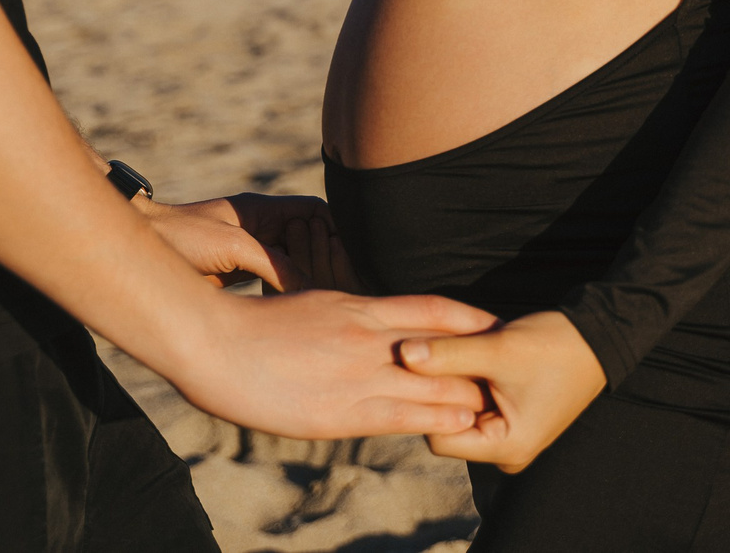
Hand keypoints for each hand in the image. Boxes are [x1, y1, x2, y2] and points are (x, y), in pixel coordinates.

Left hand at [143, 193, 359, 291]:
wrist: (142, 246)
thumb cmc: (182, 236)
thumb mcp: (234, 247)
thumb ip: (274, 263)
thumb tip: (309, 288)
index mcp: (264, 211)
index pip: (316, 213)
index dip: (338, 230)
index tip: (355, 254)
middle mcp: (262, 229)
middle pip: (311, 238)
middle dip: (329, 258)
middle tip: (346, 283)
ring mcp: (251, 250)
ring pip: (294, 262)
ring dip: (310, 278)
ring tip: (328, 299)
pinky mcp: (238, 272)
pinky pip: (275, 279)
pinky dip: (289, 292)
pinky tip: (298, 309)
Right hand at [171, 289, 499, 439]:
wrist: (215, 345)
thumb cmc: (255, 326)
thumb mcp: (312, 304)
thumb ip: (346, 316)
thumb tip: (369, 320)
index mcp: (359, 306)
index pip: (432, 308)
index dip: (469, 319)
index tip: (496, 325)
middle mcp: (368, 337)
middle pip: (444, 346)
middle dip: (480, 359)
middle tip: (514, 369)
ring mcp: (359, 374)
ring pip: (433, 382)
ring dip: (469, 393)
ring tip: (501, 403)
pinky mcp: (343, 412)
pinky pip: (404, 415)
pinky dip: (438, 418)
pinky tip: (462, 424)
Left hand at [399, 310, 605, 470]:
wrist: (598, 336)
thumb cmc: (554, 347)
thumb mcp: (497, 349)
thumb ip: (447, 354)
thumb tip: (402, 354)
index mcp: (507, 449)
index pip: (439, 436)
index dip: (425, 401)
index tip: (416, 366)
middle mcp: (507, 452)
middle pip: (449, 425)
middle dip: (439, 390)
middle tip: (429, 353)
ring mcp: (509, 436)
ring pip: (461, 410)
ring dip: (454, 381)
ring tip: (451, 349)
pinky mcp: (511, 418)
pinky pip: (477, 403)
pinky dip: (469, 379)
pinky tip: (465, 352)